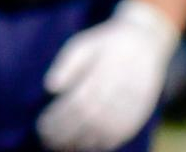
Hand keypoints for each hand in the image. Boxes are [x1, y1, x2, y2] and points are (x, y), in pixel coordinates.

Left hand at [36, 0, 179, 151]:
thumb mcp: (82, 44)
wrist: (145, 43)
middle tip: (45, 140)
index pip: (75, 104)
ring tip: (61, 146)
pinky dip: (101, 144)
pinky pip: (120, 136)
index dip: (58, 119)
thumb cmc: (106, 44)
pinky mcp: (139, 115)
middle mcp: (117, 93)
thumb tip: (50, 88)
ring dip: (80, 143)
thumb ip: (66, 65)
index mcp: (101, 75)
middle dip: (64, 134)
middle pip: (87, 121)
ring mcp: (130, 106)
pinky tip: (85, 145)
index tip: (40, 126)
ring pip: (104, 132)